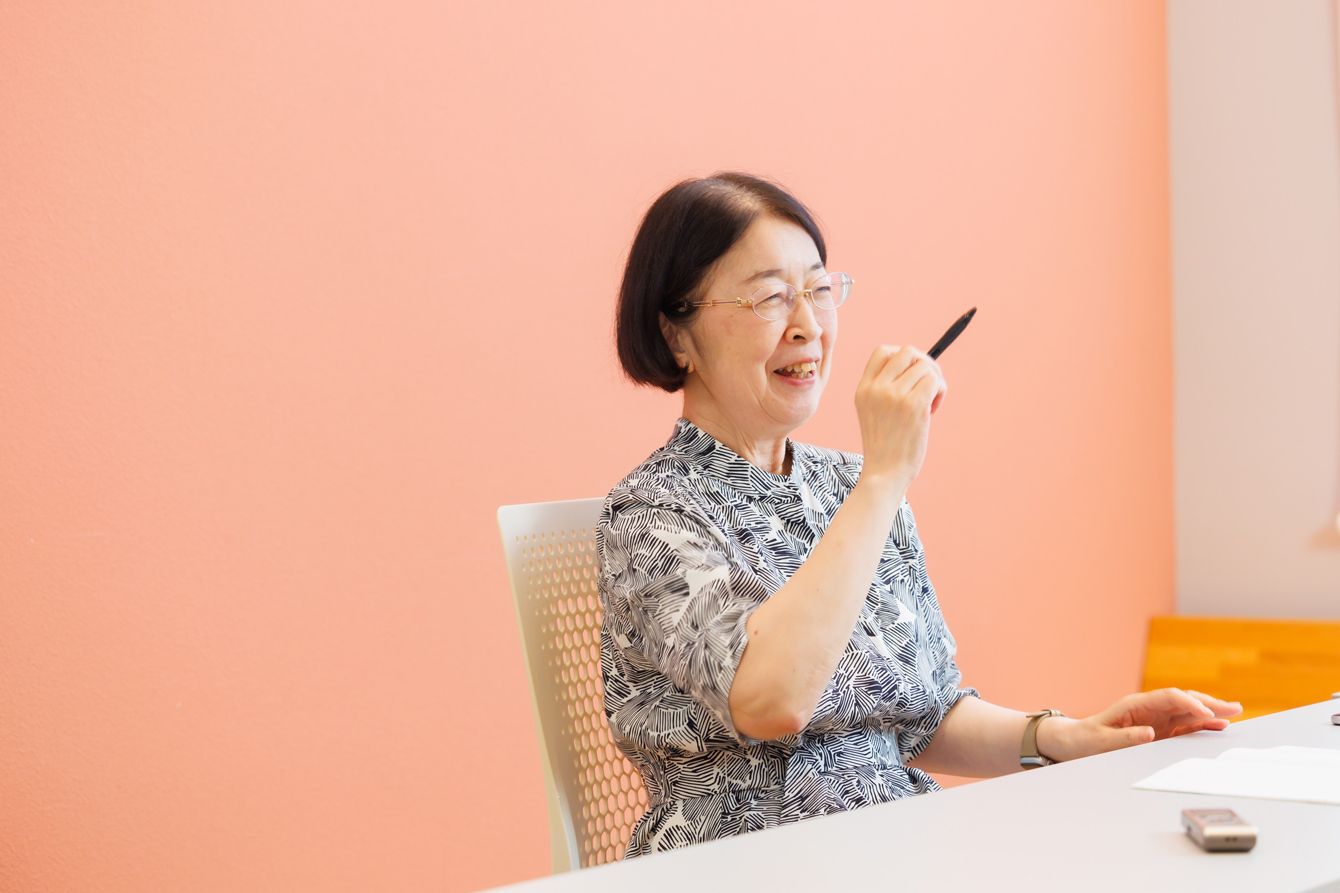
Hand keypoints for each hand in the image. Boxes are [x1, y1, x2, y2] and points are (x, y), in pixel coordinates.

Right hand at [854, 345, 947, 487]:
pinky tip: (933, 409)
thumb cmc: (885, 447)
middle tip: (928, 385)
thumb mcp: (872, 412)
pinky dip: (940, 390)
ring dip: (935, 380)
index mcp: (863, 388)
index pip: (883, 351)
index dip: (903, 357)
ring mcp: (894, 395)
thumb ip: (884, 389)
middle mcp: (876, 388)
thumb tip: (919, 365)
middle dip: (924, 364)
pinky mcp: (913, 405)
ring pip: (925, 365)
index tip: (910, 376)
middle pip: (908, 352)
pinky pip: (935, 380)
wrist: (884, 473)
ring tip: (930, 403)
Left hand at [1038, 688, 1243, 762]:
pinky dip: (1201, 724)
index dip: (1189, 704)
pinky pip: (1183, 725)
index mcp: (1135, 705)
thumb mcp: (1103, 742)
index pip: (1169, 698)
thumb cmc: (1087, 740)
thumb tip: (1150, 733)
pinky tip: (1217, 725)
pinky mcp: (1158, 730)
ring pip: (1187, 711)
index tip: (1207, 714)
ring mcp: (1155, 718)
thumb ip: (1126, 738)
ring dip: (1210, 711)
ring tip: (1235, 712)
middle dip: (1209, 702)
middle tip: (1235, 707)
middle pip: (1183, 700)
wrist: (1076, 742)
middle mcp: (1148, 708)